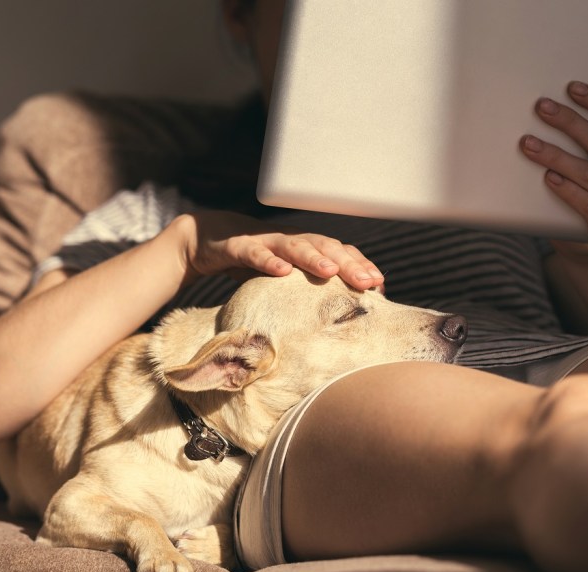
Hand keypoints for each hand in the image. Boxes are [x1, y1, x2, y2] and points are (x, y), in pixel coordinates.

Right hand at [168, 210, 383, 290]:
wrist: (207, 239)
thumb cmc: (253, 261)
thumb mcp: (283, 278)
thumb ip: (306, 290)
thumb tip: (336, 317)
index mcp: (304, 248)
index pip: (339, 252)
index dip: (360, 265)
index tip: (380, 284)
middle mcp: (289, 241)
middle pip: (324, 247)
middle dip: (348, 263)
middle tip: (367, 281)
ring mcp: (264, 241)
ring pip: (294, 246)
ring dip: (314, 258)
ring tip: (331, 271)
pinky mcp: (238, 245)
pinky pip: (254, 252)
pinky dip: (268, 261)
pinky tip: (282, 272)